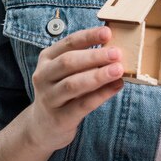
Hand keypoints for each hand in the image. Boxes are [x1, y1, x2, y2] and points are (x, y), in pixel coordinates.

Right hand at [24, 26, 124, 152]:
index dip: (88, 37)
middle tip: (117, 53)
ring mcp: (49, 98)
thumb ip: (84, 62)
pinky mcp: (59, 118)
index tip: (107, 32)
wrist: (42, 127)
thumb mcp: (64, 73)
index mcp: (46, 59)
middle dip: (94, 56)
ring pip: (73, 84)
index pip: (68, 43)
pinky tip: (116, 87)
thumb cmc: (61, 93)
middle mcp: (43, 76)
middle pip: (68, 62)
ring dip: (98, 76)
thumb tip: (114, 51)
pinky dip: (101, 95)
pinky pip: (82, 105)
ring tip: (118, 70)